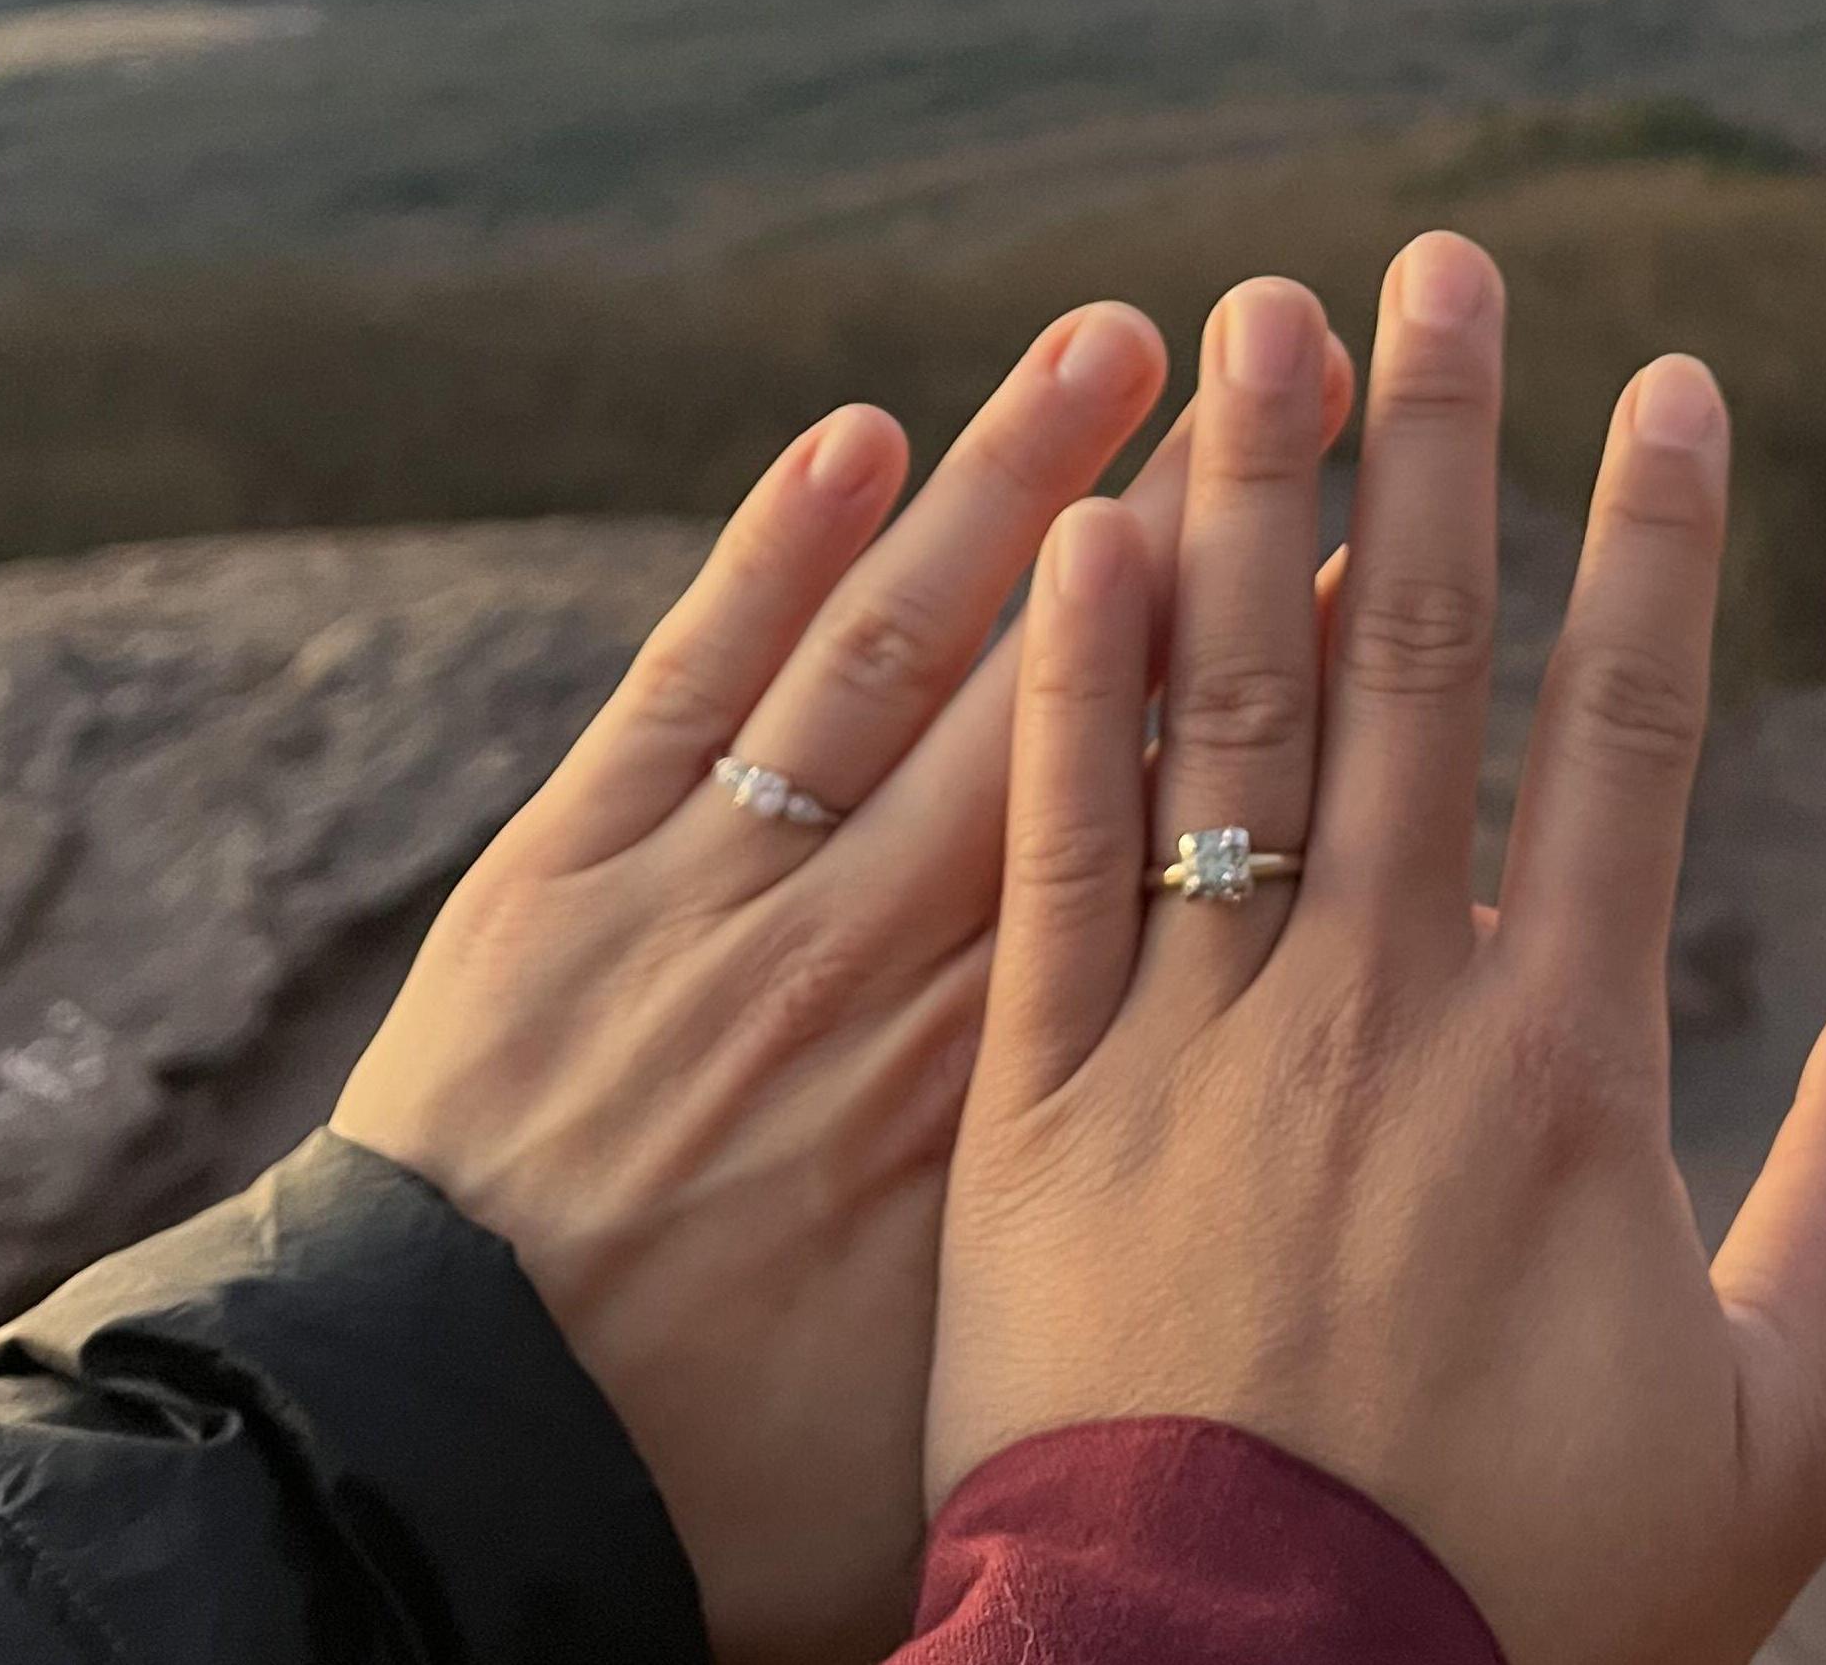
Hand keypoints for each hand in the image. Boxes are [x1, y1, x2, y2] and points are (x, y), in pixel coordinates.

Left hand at [335, 303, 1349, 1664]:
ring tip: (1123, 332)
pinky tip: (857, 434)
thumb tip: (1291, 1185)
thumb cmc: (723, 1493)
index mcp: (996, 1078)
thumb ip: (1126, 1249)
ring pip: (895, 640)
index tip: (1393, 546)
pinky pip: (695, 676)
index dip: (1299, 673)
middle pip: (1072, 685)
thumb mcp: (970, 1412)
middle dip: (1198, 511)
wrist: (432, 1489)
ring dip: (1009, 476)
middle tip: (1302, 358)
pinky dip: (772, 550)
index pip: (1185, 823)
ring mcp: (720, 888)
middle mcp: (877, 946)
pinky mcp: (570, 867)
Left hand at [928, 237, 1825, 1664]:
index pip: (1627, 730)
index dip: (1655, 540)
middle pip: (1421, 662)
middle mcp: (1389, 1002)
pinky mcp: (1039, 1103)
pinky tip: (1083, 537)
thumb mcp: (1773, 1432)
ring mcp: (1203, 1038)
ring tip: (1256, 318)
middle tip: (1440, 261)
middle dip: (1440, 446)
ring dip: (1255, 501)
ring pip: (1235, 711)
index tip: (1669, 379)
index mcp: (1568, 1062)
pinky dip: (1075, 693)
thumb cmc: (1524, 1608)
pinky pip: (1057, 861)